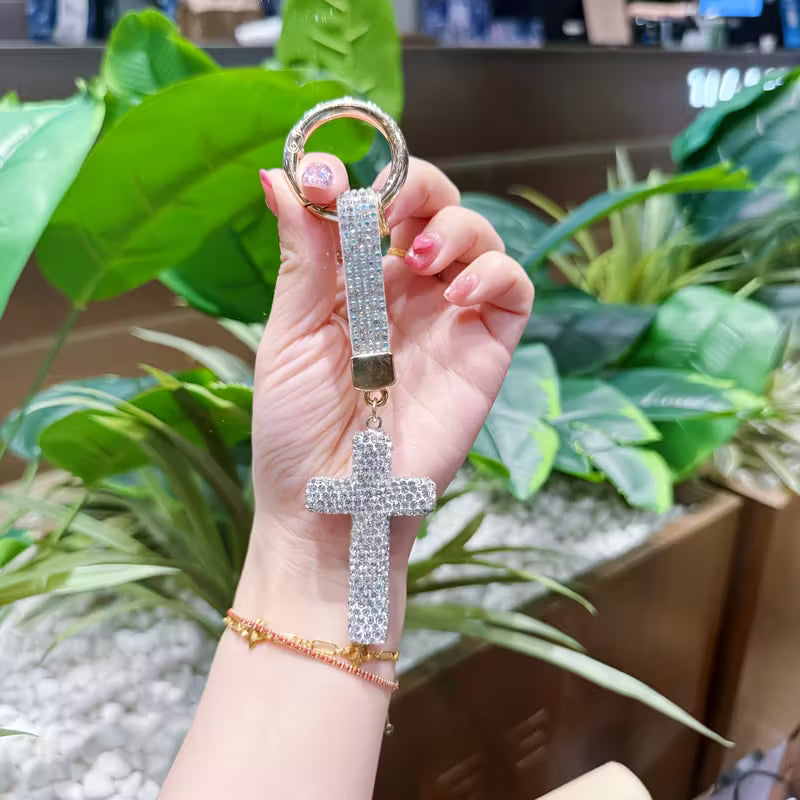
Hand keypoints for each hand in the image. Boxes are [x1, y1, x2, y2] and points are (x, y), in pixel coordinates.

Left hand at [238, 154, 532, 637]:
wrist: (332, 501)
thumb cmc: (297, 427)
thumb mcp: (291, 334)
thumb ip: (302, 258)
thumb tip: (282, 177)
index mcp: (352, 282)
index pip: (374, 205)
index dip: (361, 176)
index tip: (326, 175)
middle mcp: (404, 291)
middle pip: (435, 205)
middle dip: (419, 186)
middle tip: (390, 205)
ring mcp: (448, 317)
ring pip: (480, 235)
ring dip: (456, 227)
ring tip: (419, 258)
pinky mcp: (485, 349)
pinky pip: (514, 288)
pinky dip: (494, 272)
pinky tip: (456, 294)